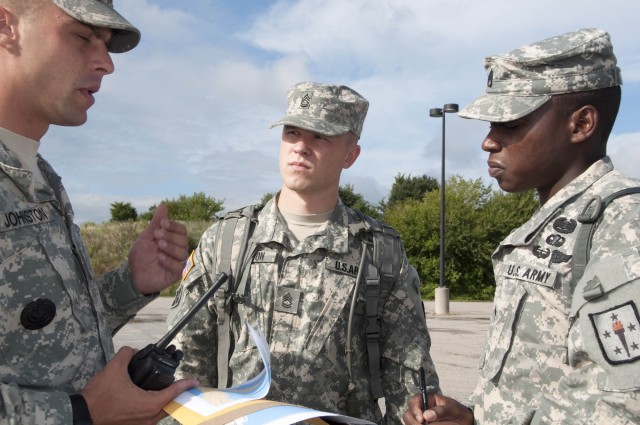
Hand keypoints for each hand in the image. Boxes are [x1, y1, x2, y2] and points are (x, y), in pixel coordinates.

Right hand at [82, 346, 198, 424]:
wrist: (82, 415)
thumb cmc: (99, 396)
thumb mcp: (114, 369)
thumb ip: (127, 355)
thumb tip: (132, 351)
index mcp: (149, 404)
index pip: (173, 393)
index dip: (185, 385)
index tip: (195, 381)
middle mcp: (148, 418)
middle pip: (169, 405)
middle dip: (175, 394)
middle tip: (178, 383)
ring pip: (159, 413)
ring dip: (163, 402)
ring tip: (163, 389)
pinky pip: (149, 417)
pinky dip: (152, 408)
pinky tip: (147, 398)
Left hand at [129, 204, 188, 294]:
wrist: (133, 274)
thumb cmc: (141, 254)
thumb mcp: (147, 236)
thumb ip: (156, 222)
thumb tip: (163, 204)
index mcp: (173, 239)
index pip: (182, 230)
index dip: (173, 226)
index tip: (162, 223)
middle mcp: (178, 249)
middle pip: (184, 240)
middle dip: (170, 236)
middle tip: (156, 237)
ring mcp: (178, 262)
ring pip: (183, 252)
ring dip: (170, 247)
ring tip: (158, 247)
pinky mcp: (176, 274)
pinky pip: (179, 266)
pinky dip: (169, 261)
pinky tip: (160, 258)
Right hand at [403, 393, 473, 424]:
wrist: (464, 423)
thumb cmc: (458, 413)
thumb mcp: (453, 409)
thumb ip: (441, 411)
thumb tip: (427, 415)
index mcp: (427, 400)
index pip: (414, 400)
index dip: (415, 409)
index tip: (422, 419)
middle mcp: (421, 410)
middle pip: (408, 414)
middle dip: (413, 421)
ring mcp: (420, 420)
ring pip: (409, 423)